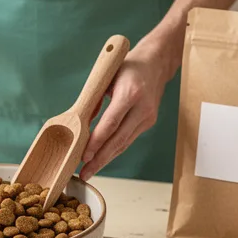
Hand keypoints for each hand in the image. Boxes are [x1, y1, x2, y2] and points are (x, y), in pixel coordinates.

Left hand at [80, 40, 175, 180]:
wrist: (156, 64)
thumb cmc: (128, 67)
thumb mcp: (108, 77)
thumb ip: (95, 98)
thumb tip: (81, 121)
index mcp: (130, 93)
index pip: (111, 123)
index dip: (97, 142)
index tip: (84, 155)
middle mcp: (142, 108)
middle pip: (118, 139)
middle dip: (100, 159)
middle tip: (84, 173)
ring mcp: (148, 117)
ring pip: (124, 143)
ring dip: (106, 159)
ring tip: (90, 171)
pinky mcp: (149, 122)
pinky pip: (128, 139)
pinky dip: (114, 150)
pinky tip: (102, 158)